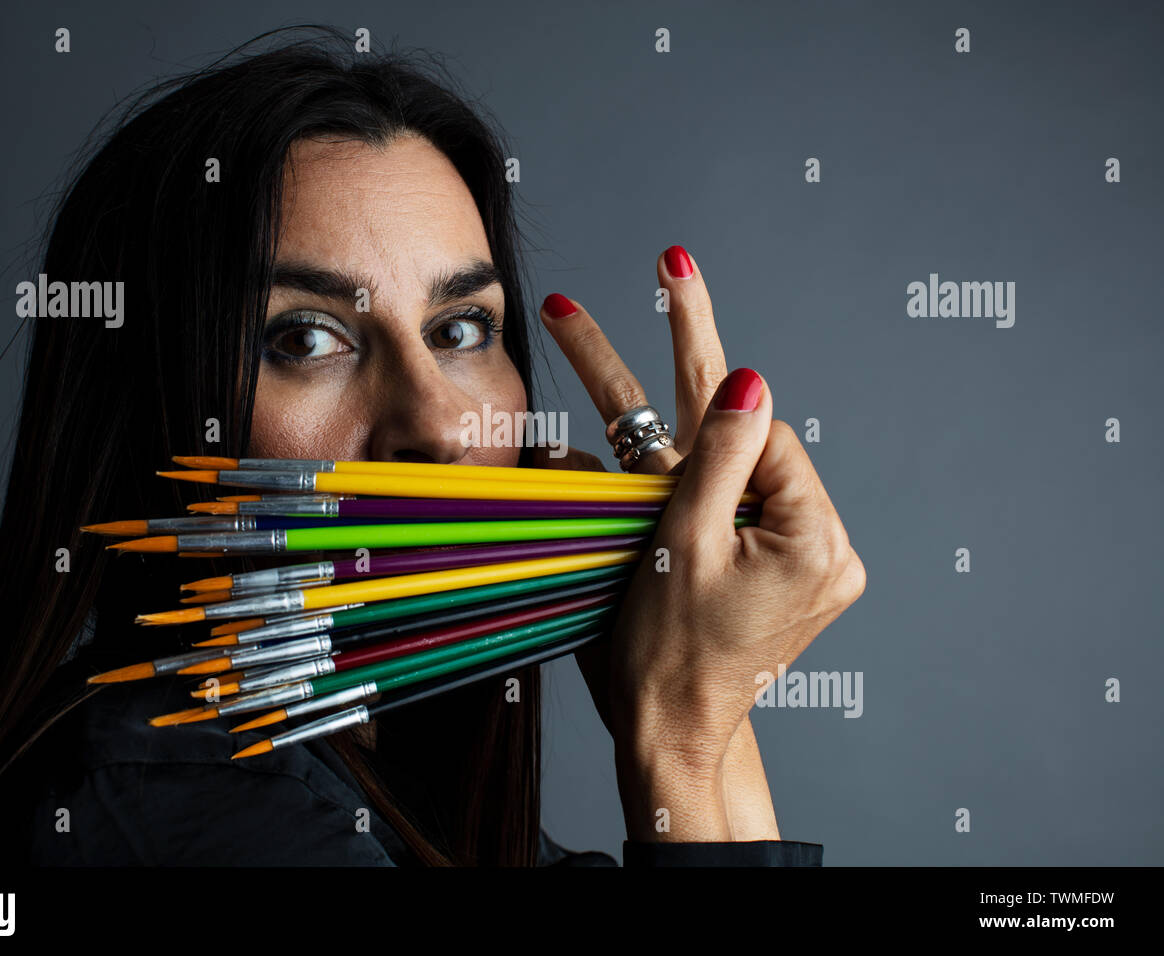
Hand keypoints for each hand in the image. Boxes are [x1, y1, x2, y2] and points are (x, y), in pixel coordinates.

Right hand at [537, 246, 865, 840]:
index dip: (703, 434)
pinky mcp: (774, 567)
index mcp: (814, 539)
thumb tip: (749, 375)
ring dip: (671, 425)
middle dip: (693, 343)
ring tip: (593, 331)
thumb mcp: (683, 546)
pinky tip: (645, 480)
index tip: (657, 456)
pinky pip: (730, 500)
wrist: (668, 730)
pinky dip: (690, 485)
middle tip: (673, 260)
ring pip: (729, 461)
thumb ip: (718, 456)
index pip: (759, 436)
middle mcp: (819, 542)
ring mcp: (800, 556)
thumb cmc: (664, 653)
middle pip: (746, 427)